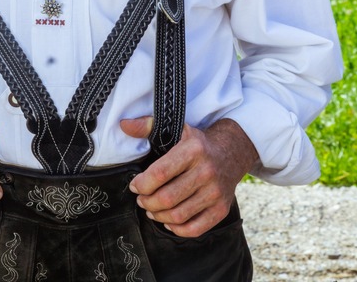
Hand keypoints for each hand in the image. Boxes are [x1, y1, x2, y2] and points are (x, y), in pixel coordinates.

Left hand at [120, 117, 257, 237]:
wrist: (232, 153)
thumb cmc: (198, 144)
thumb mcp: (178, 129)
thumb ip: (148, 126)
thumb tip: (124, 125)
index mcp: (194, 150)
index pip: (160, 173)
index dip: (142, 184)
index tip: (135, 185)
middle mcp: (207, 172)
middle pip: (167, 198)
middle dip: (147, 202)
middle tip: (142, 200)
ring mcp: (216, 193)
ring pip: (178, 215)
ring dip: (158, 216)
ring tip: (152, 210)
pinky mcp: (222, 209)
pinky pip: (195, 229)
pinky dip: (177, 229)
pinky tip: (169, 221)